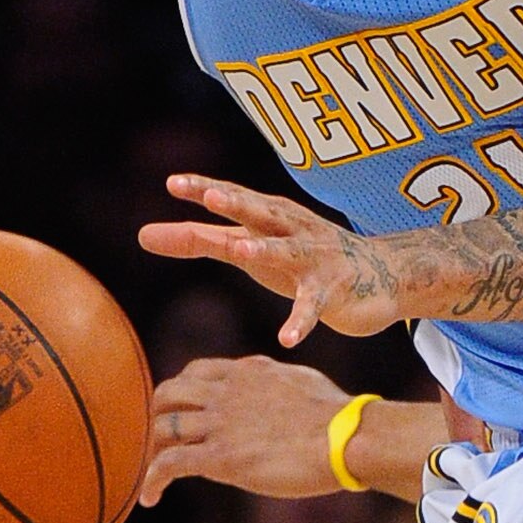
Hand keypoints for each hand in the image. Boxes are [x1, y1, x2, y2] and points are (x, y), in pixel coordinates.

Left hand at [140, 175, 414, 346]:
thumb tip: (143, 235)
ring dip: (266, 249)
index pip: (233, 198)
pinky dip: (300, 322)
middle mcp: (292, 230)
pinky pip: (313, 307)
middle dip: (236, 204)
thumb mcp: (249, 248)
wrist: (380, 278)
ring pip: (288, 252)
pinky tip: (286, 339)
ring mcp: (315, 259)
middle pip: (260, 213)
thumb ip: (199, 240)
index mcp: (269, 217)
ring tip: (241, 251)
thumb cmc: (303, 261)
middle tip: (209, 196)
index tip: (172, 183)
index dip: (204, 189)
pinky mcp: (333, 292)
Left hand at [141, 356, 346, 505]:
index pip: (197, 372)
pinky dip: (153, 479)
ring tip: (153, 472)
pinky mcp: (221, 457)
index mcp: (247, 372)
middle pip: (170, 393)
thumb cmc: (339, 416)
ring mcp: (221, 423)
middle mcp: (226, 392)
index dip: (184, 391)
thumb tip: (282, 393)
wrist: (345, 437)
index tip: (184, 411)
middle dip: (159, 414)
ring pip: (163, 427)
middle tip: (161, 440)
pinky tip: (150, 497)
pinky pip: (170, 463)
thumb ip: (280, 384)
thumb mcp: (303, 383)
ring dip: (152, 449)